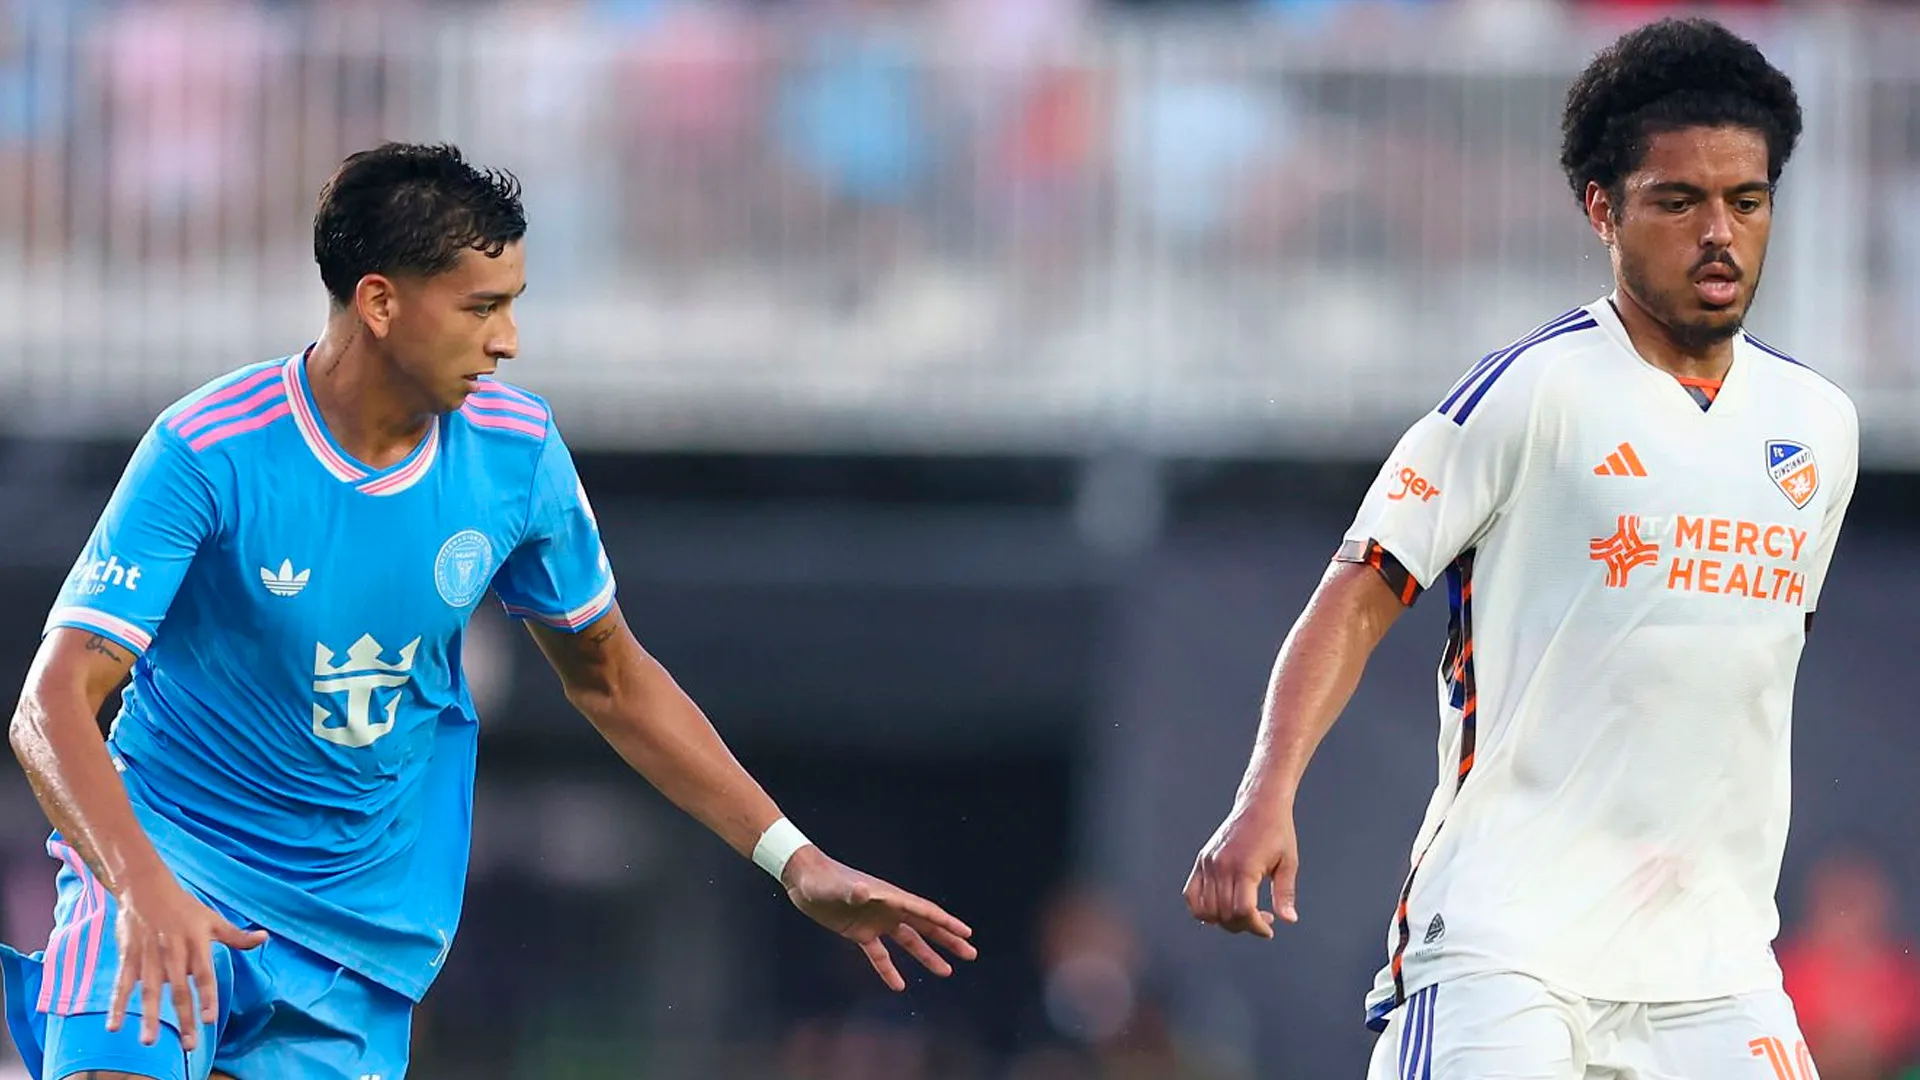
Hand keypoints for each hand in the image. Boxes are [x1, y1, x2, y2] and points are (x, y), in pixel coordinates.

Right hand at [107, 872, 267, 1050]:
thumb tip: (265, 938)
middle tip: (189, 1044)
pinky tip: (113, 1026)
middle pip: (179, 990)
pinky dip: (117, 1005)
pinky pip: (122, 984)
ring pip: (150, 991)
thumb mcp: (213, 919)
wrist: (146, 888)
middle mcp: (173, 954)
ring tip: (149, 1041)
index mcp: (196, 945)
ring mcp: (149, 957)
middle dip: (184, 1018)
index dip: (207, 997)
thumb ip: (236, 936)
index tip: (210, 1019)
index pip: (204, 976)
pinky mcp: (129, 958)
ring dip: (149, 1017)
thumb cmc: (184, 906)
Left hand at [781, 847, 977, 990]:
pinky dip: (889, 969)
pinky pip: (880, 955)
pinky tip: (899, 985)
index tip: (967, 933)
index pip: (924, 912)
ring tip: (946, 972)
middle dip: (948, 940)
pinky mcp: (860, 932)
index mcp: (889, 897)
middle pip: (925, 927)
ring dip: (927, 956)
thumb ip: (852, 891)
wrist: (804, 879)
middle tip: (971, 953)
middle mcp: (888, 909)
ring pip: (909, 942)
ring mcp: (876, 921)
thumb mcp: (837, 887)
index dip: (946, 923)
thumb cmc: (822, 879)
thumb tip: (865, 892)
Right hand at [1183, 802, 1298, 937]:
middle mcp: (1221, 866)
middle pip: (1225, 914)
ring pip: (1206, 909)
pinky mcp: (1202, 860)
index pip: (1242, 911)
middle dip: (1244, 925)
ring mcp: (1208, 863)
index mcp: (1244, 867)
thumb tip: (1289, 920)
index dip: (1255, 927)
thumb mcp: (1288, 863)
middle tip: (1262, 919)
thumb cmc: (1277, 831)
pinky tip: (1220, 909)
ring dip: (1223, 921)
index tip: (1268, 929)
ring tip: (1242, 914)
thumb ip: (1285, 894)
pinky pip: (1191, 894)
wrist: (1260, 803)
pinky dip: (1202, 909)